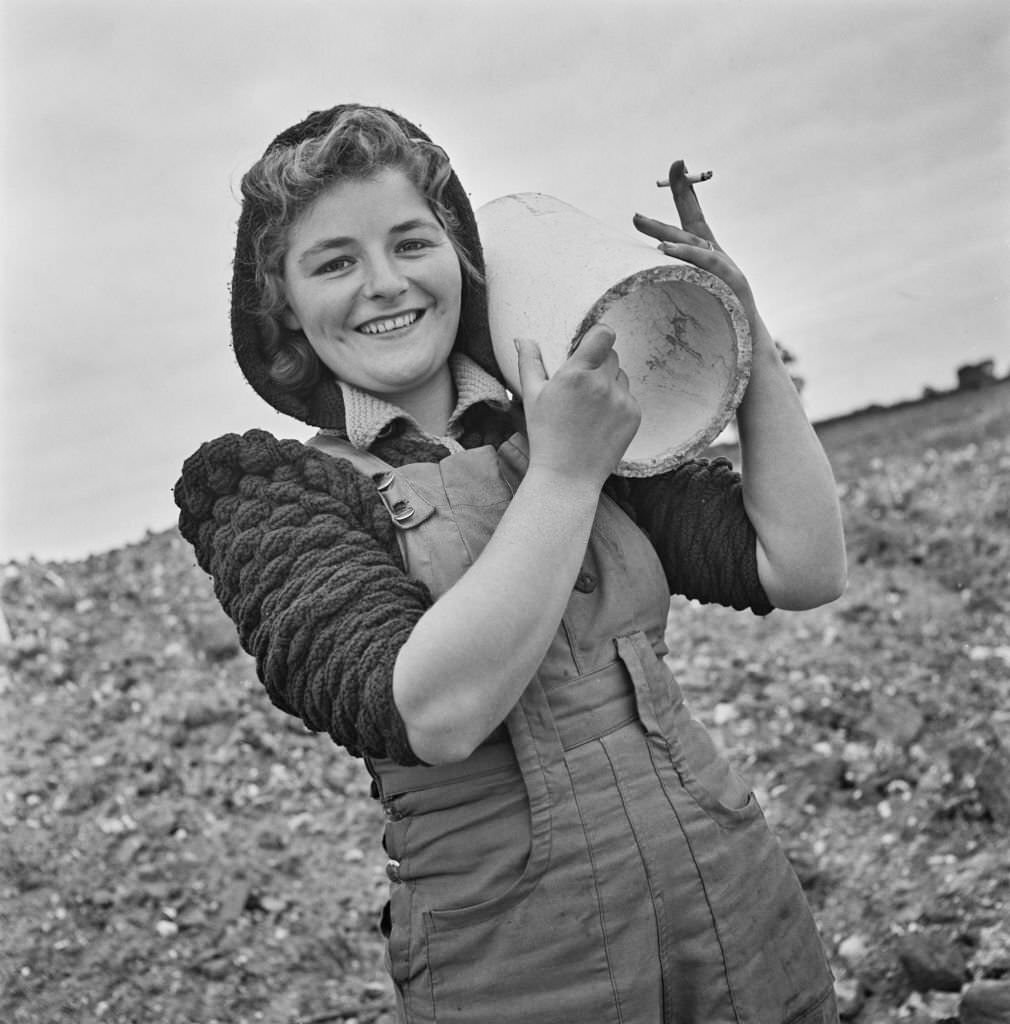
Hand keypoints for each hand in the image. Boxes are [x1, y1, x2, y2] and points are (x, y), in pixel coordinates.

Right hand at [516, 324, 640, 488]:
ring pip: (621, 376)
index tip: (591, 344)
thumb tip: (522, 339)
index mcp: (576, 374)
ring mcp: (622, 400)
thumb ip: (529, 362)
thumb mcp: (531, 396)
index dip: (599, 335)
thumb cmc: (545, 436)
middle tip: (582, 385)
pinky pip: (628, 396)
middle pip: (612, 354)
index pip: (604, 335)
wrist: (567, 476)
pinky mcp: (634, 415)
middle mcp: (602, 384)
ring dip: (609, 383)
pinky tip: (599, 422)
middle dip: (599, 362)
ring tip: (589, 408)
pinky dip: (617, 403)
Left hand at [633, 159, 757, 321]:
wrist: (747, 342)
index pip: (694, 214)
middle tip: (647, 184)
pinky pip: (705, 263)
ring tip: (639, 222)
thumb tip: (645, 269)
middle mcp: (717, 254)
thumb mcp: (693, 295)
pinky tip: (663, 250)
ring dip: (664, 231)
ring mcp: (726, 266)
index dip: (685, 189)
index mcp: (707, 253)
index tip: (676, 163)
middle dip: (675, 198)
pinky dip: (685, 254)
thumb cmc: (718, 321)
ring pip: (693, 242)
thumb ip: (675, 278)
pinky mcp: (731, 280)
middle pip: (690, 222)